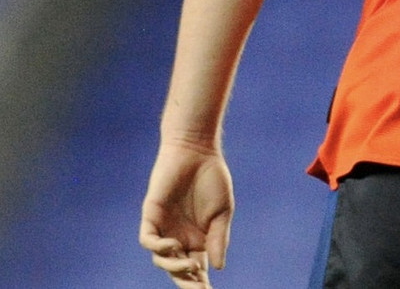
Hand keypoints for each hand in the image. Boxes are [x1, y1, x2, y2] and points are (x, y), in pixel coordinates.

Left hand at [139, 140, 232, 287]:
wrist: (197, 152)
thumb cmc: (212, 178)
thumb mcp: (223, 211)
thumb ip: (219, 238)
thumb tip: (218, 268)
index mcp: (198, 240)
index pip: (198, 270)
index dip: (201, 284)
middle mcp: (179, 238)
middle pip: (178, 270)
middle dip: (186, 283)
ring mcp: (164, 228)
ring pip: (162, 259)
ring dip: (174, 267)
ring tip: (190, 267)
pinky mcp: (151, 216)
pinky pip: (149, 240)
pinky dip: (158, 248)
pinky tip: (173, 246)